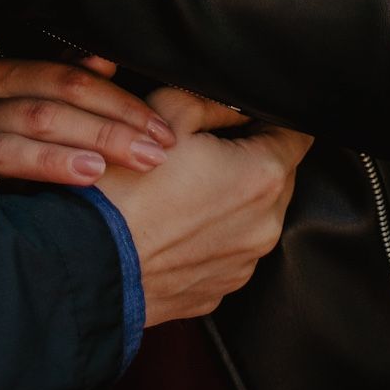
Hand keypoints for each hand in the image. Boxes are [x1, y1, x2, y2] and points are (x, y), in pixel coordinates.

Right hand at [0, 56, 178, 193]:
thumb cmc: (6, 138)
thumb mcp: (36, 105)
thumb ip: (69, 84)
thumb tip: (106, 61)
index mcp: (2, 76)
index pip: (68, 81)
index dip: (118, 104)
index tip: (159, 132)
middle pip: (45, 112)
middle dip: (103, 134)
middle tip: (147, 156)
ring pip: (10, 146)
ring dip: (53, 160)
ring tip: (96, 171)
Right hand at [108, 89, 310, 326]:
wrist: (90, 260)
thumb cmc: (126, 185)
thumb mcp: (166, 111)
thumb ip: (213, 100)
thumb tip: (234, 104)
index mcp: (262, 176)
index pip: (298, 135)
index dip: (271, 118)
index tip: (246, 115)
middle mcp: (265, 226)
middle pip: (277, 177)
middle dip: (250, 157)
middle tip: (201, 148)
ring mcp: (243, 264)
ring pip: (252, 216)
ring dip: (229, 198)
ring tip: (179, 188)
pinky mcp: (218, 290)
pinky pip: (226, 250)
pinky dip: (209, 235)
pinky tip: (172, 222)